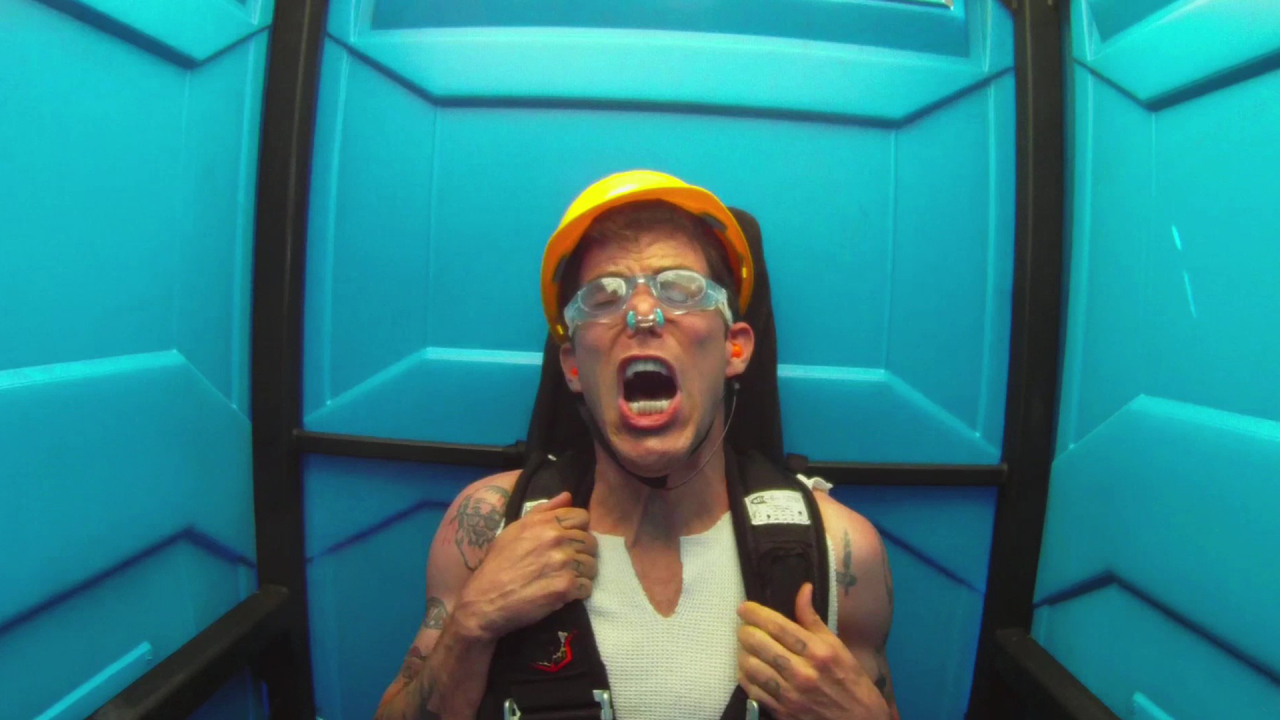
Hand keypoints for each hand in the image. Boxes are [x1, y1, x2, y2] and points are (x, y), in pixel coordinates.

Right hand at [453, 492, 597, 641]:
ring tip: (564, 578)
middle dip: (581, 553)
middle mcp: (557, 539)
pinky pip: (587, 586)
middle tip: (566, 564)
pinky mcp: (566, 587)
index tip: (568, 541)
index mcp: (545, 523)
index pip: (582, 517)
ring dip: (582, 573)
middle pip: (590, 542)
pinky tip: (564, 592)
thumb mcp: (515, 530)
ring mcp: (563, 563)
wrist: (486, 599)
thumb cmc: (498, 563)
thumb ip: (543, 511)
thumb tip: (568, 496)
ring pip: (592, 565)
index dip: (578, 529)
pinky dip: (578, 592)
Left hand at [737, 583, 888, 719]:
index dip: (754, 613)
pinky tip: (750, 669)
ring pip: (749, 665)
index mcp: (818, 651)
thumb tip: (803, 589)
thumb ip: (813, 619)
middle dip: (745, 630)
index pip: (776, 625)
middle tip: (745, 628)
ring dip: (743, 652)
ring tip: (747, 648)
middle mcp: (802, 672)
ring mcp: (790, 694)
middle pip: (757, 642)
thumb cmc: (851, 681)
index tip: (744, 608)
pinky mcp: (781, 711)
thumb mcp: (837, 647)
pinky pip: (751, 688)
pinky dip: (745, 675)